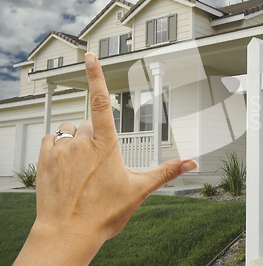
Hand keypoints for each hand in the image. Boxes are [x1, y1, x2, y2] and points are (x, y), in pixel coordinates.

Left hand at [14, 52, 197, 264]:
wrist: (68, 233)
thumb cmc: (103, 213)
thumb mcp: (140, 190)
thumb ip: (167, 171)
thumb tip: (192, 163)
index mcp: (105, 144)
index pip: (101, 101)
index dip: (97, 75)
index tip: (91, 56)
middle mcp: (80, 141)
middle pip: (88, 124)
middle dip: (95, 137)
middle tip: (99, 165)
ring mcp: (60, 150)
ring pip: (69, 131)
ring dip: (75, 141)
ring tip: (81, 167)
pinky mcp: (44, 159)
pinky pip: (50, 140)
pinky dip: (58, 147)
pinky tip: (66, 166)